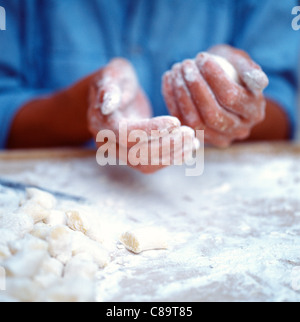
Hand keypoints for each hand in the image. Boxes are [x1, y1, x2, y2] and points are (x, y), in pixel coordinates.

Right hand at [88, 58, 196, 173]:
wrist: (114, 95)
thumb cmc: (116, 80)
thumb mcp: (112, 74)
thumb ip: (109, 86)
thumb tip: (107, 103)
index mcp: (100, 122)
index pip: (125, 133)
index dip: (150, 130)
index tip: (175, 122)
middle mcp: (107, 142)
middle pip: (136, 155)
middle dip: (166, 145)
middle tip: (189, 132)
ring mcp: (120, 153)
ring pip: (145, 165)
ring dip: (171, 156)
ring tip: (192, 141)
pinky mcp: (134, 156)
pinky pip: (152, 165)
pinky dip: (171, 159)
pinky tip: (189, 148)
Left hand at [162, 45, 268, 146]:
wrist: (222, 88)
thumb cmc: (233, 70)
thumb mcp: (243, 63)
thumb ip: (250, 70)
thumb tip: (260, 83)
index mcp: (254, 113)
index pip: (232, 98)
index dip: (214, 77)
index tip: (201, 57)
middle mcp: (239, 130)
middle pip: (212, 114)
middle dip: (195, 87)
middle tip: (185, 64)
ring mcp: (217, 138)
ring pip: (195, 122)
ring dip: (181, 94)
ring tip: (176, 69)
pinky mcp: (198, 138)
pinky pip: (182, 122)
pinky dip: (171, 100)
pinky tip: (168, 79)